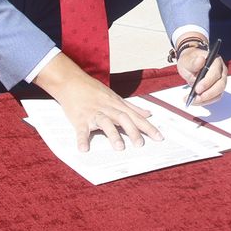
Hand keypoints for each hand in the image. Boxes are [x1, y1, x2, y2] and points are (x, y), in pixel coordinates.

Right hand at [36, 54, 161, 151]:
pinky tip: (84, 149)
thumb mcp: (115, 97)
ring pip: (105, 122)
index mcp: (117, 104)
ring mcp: (93, 113)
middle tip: (140, 144)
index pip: (135, 117)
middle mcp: (107, 108)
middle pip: (123, 118)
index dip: (148, 127)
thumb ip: (132, 107)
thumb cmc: (93, 90)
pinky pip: (81, 129)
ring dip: (112, 134)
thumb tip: (149, 113)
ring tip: (119, 148)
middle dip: (132, 131)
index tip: (159, 137)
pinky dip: (82, 139)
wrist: (71, 81)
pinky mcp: (79, 118)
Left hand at [175, 41, 226, 105]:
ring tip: (193, 100)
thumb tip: (201, 60)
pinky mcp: (217, 89)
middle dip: (208, 94)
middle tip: (195, 98)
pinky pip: (214, 97)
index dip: (207, 82)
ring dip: (206, 99)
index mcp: (215, 61)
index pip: (215, 73)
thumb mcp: (187, 61)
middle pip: (220, 85)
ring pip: (218, 93)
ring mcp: (221, 80)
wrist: (190, 65)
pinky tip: (195, 101)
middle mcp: (221, 71)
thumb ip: (193, 63)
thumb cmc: (190, 61)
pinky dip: (205, 101)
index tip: (197, 89)